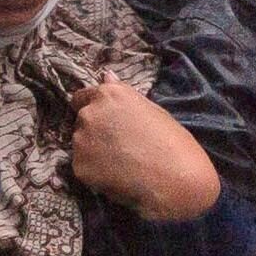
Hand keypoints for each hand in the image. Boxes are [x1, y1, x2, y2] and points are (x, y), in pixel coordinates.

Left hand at [68, 81, 219, 221]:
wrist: (176, 180)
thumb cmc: (174, 143)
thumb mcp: (154, 111)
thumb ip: (124, 96)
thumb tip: (106, 75)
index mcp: (109, 95)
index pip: (83, 97)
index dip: (93, 109)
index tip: (106, 122)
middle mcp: (89, 113)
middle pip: (82, 121)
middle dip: (96, 131)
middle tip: (121, 146)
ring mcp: (81, 140)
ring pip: (82, 145)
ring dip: (95, 152)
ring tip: (122, 164)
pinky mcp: (79, 166)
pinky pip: (84, 167)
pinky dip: (96, 173)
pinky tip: (117, 177)